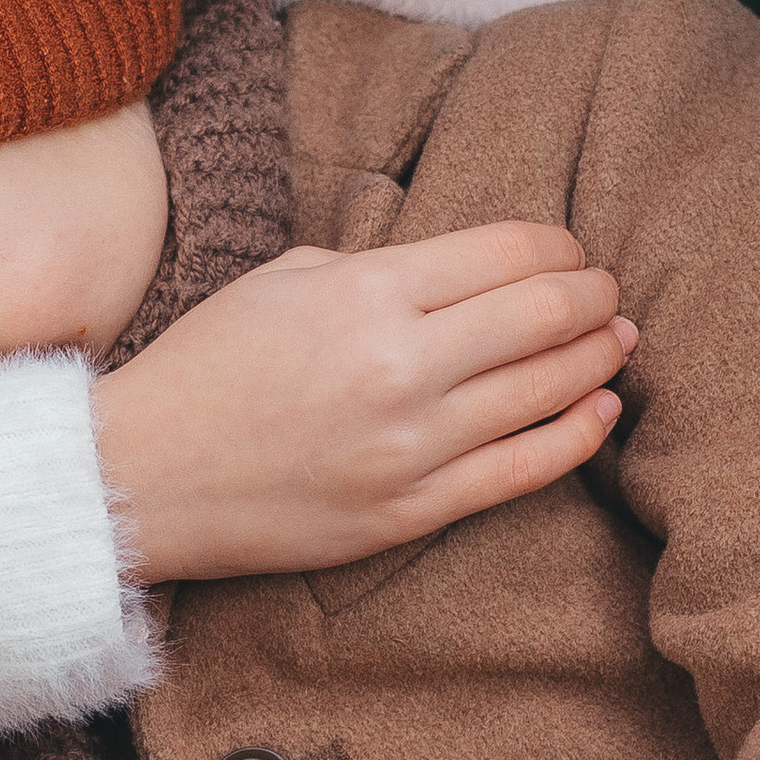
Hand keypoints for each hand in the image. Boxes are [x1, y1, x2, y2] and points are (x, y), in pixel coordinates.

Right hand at [91, 224, 635, 585]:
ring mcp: (412, 446)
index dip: (560, 248)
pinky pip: (526, 470)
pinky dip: (578, 434)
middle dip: (593, 296)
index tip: (572, 253)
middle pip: (545, 315)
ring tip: (615, 342)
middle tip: (606, 293)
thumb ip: (378, 266)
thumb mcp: (285, 280)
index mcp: (368, 294)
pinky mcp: (412, 511)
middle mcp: (402, 366)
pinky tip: (601, 411)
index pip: (508, 253)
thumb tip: (467, 270)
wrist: (144, 476)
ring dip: (598, 358)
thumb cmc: (207, 367)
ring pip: (549, 391)